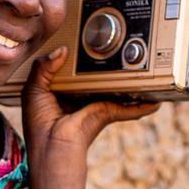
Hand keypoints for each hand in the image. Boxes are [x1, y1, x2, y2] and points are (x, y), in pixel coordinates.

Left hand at [21, 46, 159, 173]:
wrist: (53, 146)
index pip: (71, 71)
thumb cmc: (39, 123)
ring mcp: (96, 105)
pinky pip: (128, 108)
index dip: (77, 58)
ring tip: (142, 68)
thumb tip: (62, 50)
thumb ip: (43, 67)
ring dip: (128, 83)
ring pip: (115, 90)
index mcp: (61, 92)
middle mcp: (80, 98)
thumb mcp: (33, 89)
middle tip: (118, 48)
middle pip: (96, 78)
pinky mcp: (107, 112)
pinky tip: (155, 102)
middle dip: (107, 67)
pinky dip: (142, 107)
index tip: (86, 42)